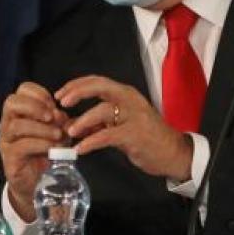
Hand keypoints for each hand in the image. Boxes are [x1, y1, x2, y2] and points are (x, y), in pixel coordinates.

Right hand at [0, 82, 69, 221]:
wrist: (36, 183)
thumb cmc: (45, 154)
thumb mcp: (56, 133)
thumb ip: (60, 122)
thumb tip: (64, 116)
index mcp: (20, 112)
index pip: (22, 90)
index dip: (39, 93)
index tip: (54, 103)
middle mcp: (8, 123)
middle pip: (11, 103)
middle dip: (34, 106)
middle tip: (52, 116)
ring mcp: (7, 140)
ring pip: (17, 125)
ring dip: (41, 128)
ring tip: (58, 134)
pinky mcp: (10, 158)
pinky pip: (21, 146)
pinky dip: (40, 144)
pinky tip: (52, 148)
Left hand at [57, 75, 193, 182]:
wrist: (174, 153)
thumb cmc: (147, 137)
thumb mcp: (120, 125)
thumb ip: (98, 123)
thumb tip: (71, 125)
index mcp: (125, 94)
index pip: (97, 81)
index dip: (76, 85)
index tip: (59, 95)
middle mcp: (129, 99)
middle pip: (99, 86)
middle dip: (77, 92)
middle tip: (62, 103)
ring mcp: (134, 116)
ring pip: (102, 110)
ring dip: (82, 121)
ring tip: (69, 132)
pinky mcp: (135, 134)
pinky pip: (108, 135)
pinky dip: (91, 141)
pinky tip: (81, 148)